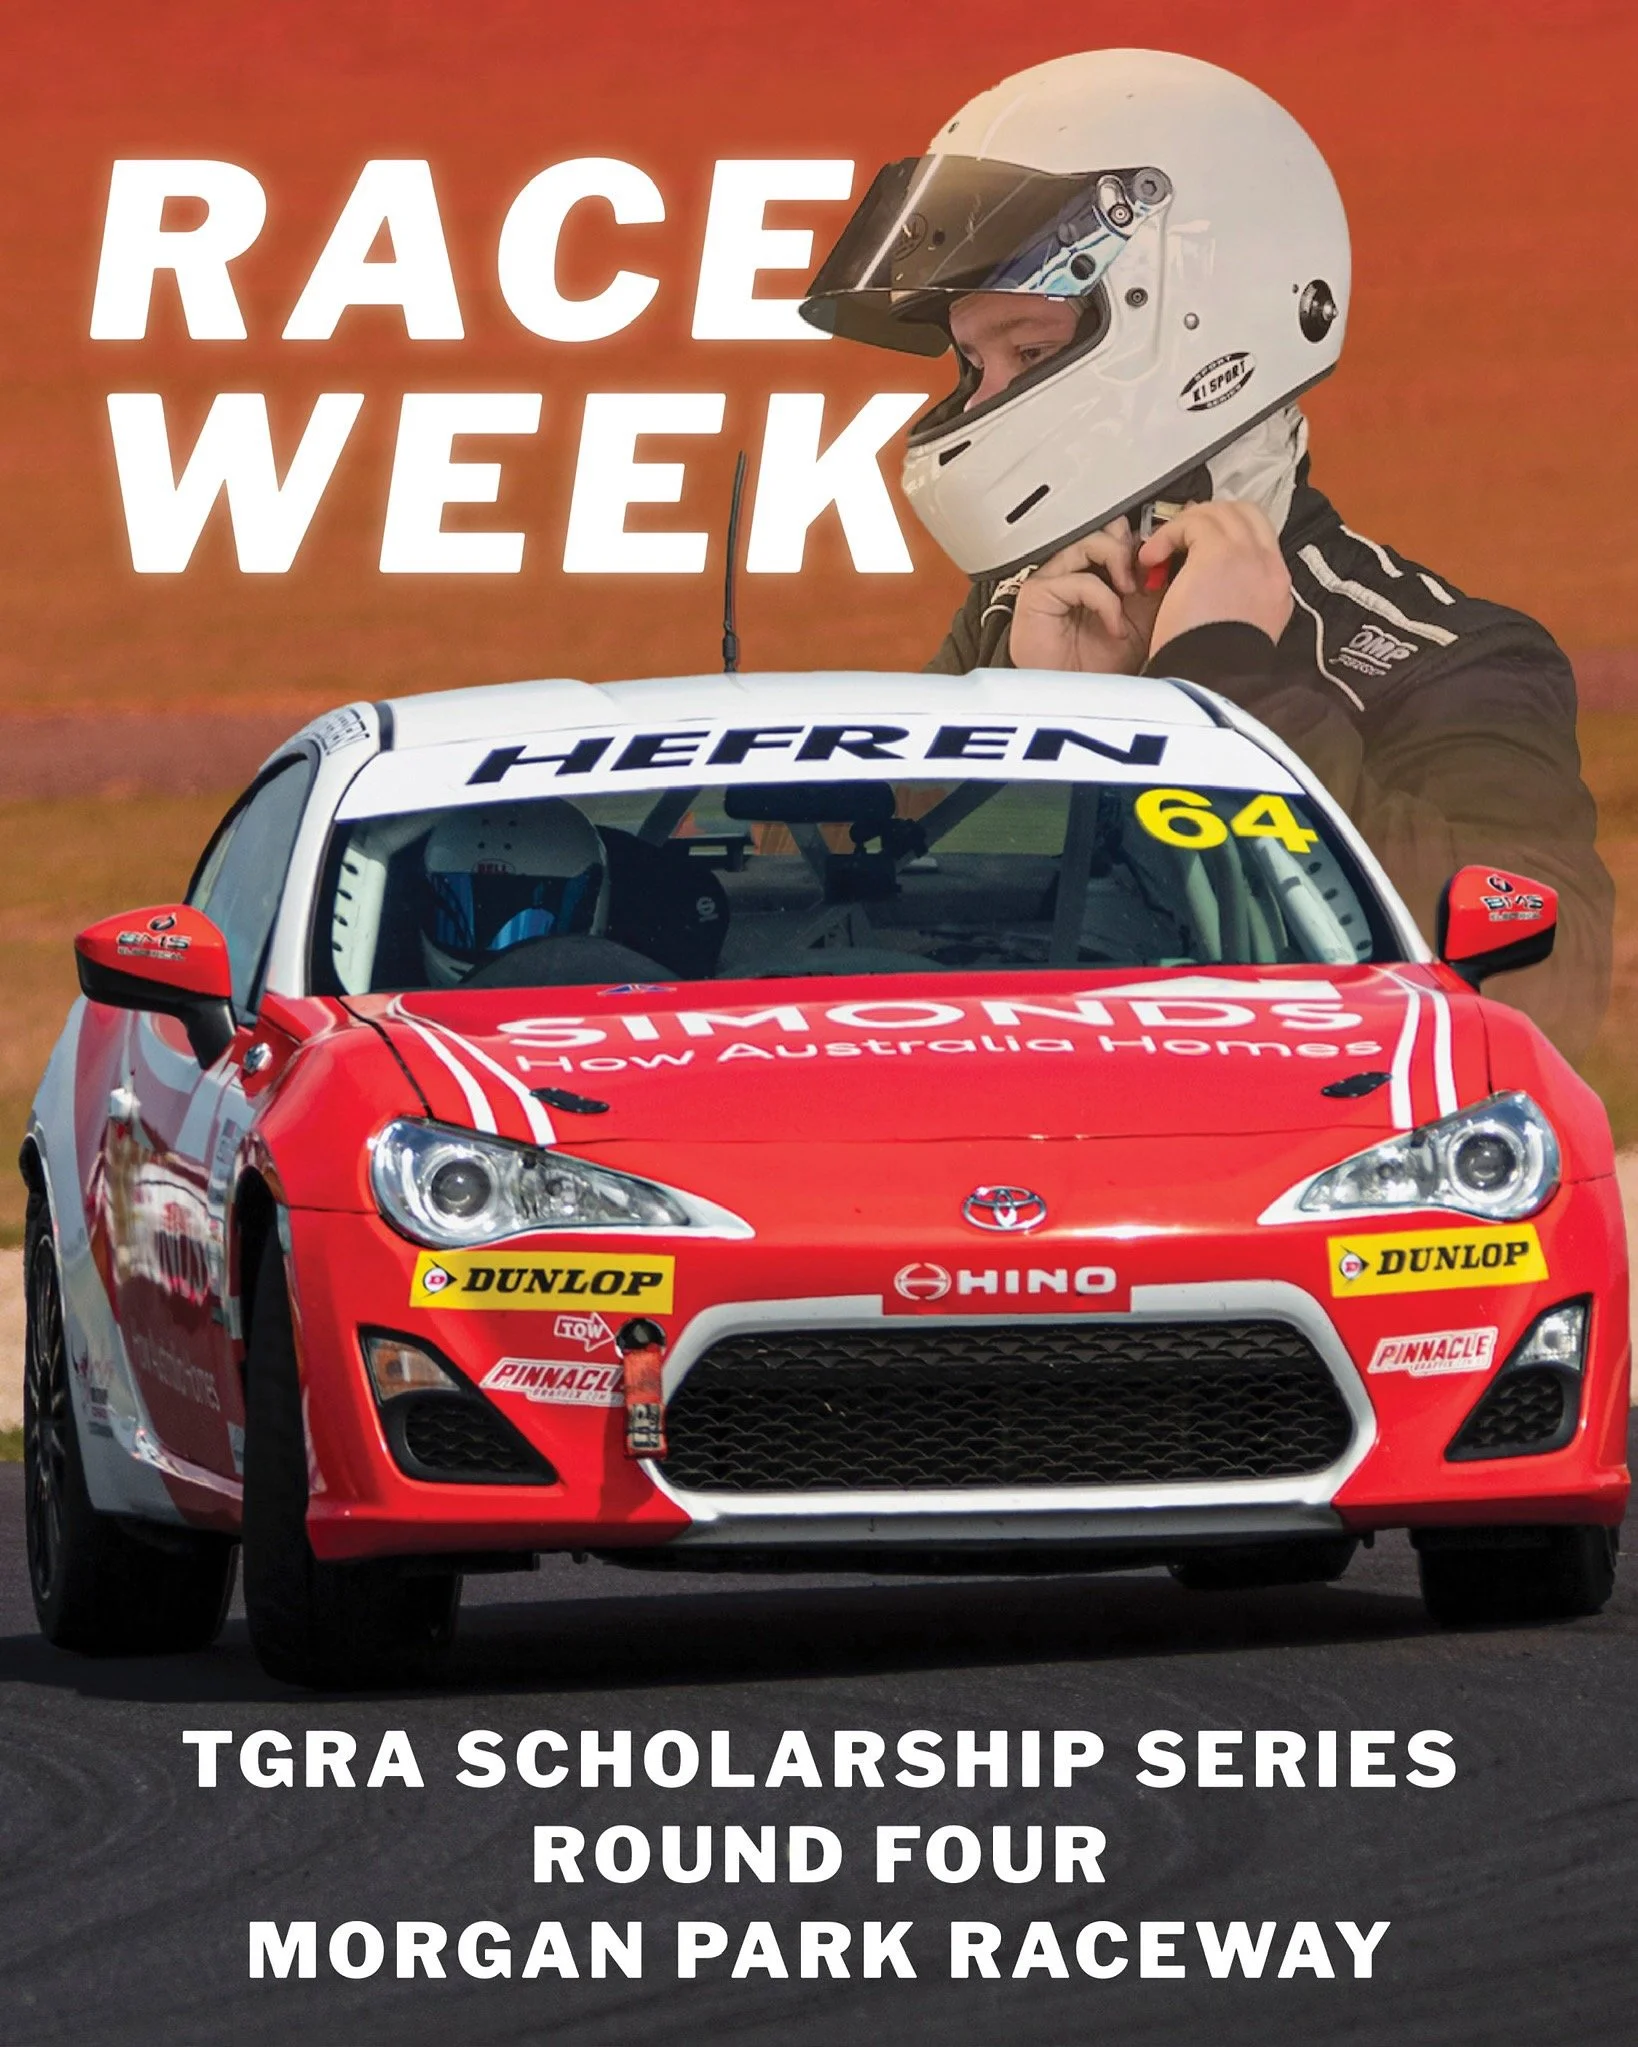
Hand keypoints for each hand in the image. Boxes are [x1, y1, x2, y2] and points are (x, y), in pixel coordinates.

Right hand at [1008, 518, 1163, 673]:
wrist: (1074, 700)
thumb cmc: (1100, 666)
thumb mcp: (1143, 619)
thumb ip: (1154, 586)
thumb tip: (1176, 554)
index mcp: (1099, 570)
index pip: (1123, 534)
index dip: (1147, 540)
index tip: (1170, 551)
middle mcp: (1075, 567)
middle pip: (1106, 527)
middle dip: (1134, 547)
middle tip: (1149, 573)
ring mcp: (1054, 576)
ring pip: (1092, 541)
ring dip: (1119, 563)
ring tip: (1129, 595)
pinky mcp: (1038, 592)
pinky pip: (1079, 579)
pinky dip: (1105, 602)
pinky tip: (1114, 627)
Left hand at [1138, 500, 1292, 657]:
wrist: (1212, 680)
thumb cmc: (1211, 668)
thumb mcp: (1234, 633)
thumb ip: (1232, 603)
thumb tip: (1209, 586)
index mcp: (1276, 591)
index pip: (1260, 540)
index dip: (1226, 535)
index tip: (1197, 546)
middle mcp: (1270, 567)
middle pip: (1245, 515)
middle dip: (1209, 519)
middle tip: (1179, 537)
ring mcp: (1249, 556)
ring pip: (1220, 512)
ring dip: (1185, 526)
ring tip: (1159, 552)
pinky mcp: (1219, 553)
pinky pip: (1193, 523)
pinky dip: (1167, 534)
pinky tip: (1151, 558)